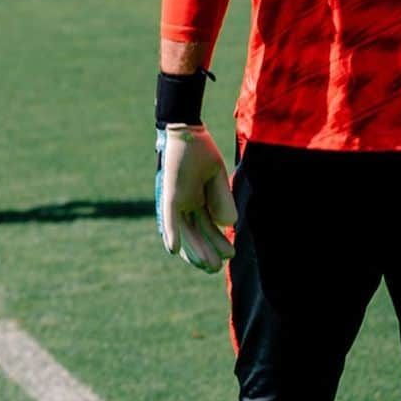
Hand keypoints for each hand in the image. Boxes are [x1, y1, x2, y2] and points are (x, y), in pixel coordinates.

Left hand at [155, 124, 236, 272]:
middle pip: (197, 233)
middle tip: (217, 269)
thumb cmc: (200, 150)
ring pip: (186, 231)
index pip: (208, 227)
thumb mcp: (216, 177)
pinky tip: (174, 250)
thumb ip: (222, 199)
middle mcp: (187, 203)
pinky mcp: (170, 195)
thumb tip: (229, 225)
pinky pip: (169, 218)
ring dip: (194, 249)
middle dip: (207, 252)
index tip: (230, 255)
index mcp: (199, 199)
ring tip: (207, 267)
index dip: (218, 242)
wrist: (186, 130)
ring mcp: (178, 200)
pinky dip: (171, 233)